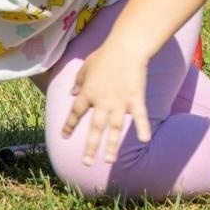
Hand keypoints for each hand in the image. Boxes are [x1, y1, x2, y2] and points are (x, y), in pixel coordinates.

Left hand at [61, 40, 149, 165]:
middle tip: (86, 163)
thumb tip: (71, 92)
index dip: (69, 125)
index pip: (76, 113)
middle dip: (90, 147)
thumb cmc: (105, 54)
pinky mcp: (135, 98)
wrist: (126, 46)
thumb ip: (78, 81)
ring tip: (109, 160)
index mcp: (88, 93)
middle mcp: (102, 102)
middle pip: (95, 128)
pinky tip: (145, 140)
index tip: (64, 136)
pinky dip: (143, 127)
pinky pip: (140, 116)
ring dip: (111, 145)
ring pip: (114, 128)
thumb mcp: (85, 67)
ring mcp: (120, 102)